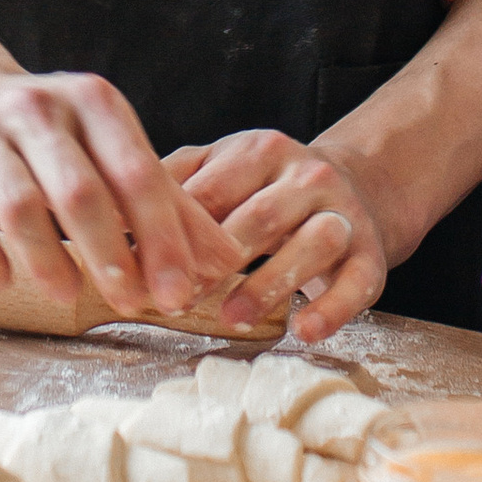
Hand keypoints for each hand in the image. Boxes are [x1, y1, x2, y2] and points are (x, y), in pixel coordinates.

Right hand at [0, 67, 244, 322]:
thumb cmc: (46, 135)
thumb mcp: (108, 149)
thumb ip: (167, 203)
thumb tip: (226, 262)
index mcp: (91, 102)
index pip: (138, 173)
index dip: (163, 237)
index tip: (179, 291)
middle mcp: (37, 110)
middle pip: (83, 192)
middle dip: (112, 256)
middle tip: (132, 304)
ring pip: (22, 207)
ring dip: (51, 260)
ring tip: (69, 295)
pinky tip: (3, 282)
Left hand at [164, 128, 393, 348]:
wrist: (360, 186)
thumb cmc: (270, 187)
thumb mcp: (225, 167)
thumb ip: (176, 181)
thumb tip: (110, 212)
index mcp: (262, 151)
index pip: (214, 187)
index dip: (177, 229)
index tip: (143, 266)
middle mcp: (307, 176)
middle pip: (261, 216)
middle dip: (218, 260)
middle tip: (178, 298)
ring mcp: (344, 214)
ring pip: (313, 243)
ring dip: (270, 283)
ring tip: (230, 317)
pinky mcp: (371, 255)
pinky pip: (357, 282)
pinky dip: (331, 308)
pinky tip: (302, 330)